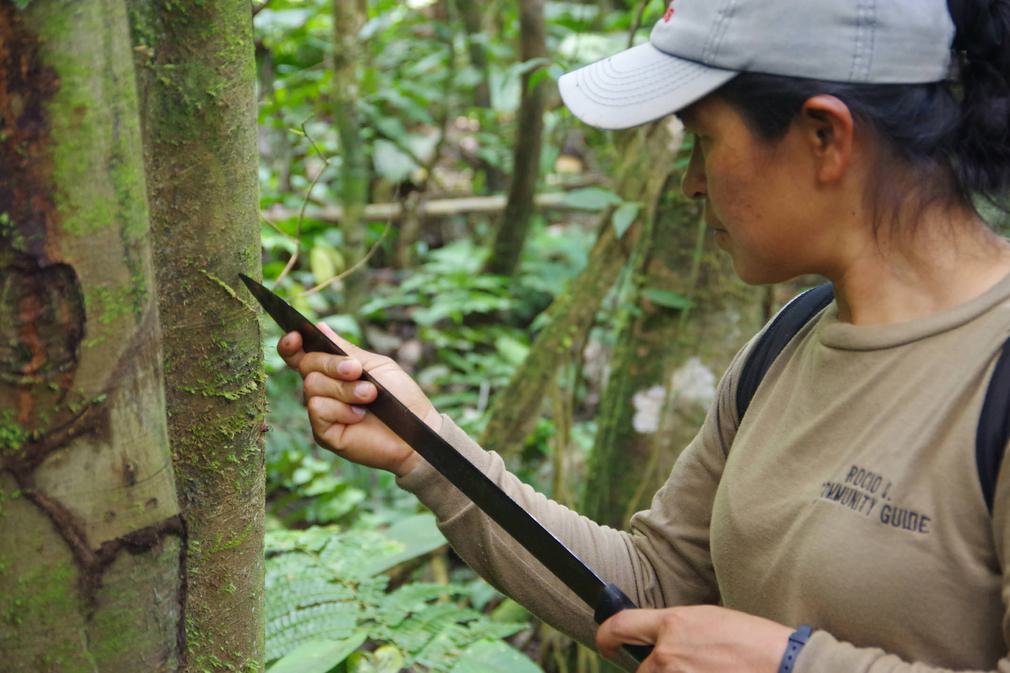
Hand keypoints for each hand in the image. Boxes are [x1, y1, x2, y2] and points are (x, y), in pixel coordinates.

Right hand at [277, 324, 440, 476]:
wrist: (416, 428)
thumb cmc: (401, 396)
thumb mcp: (375, 365)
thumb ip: (346, 349)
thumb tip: (320, 327)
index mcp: (333, 371)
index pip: (301, 356)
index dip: (292, 345)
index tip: (296, 336)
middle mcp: (323, 390)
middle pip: (307, 365)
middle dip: (332, 365)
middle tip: (357, 371)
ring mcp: (322, 412)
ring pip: (312, 386)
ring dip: (344, 389)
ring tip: (369, 396)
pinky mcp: (323, 433)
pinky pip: (318, 409)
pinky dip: (341, 409)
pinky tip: (359, 416)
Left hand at [596, 605, 792, 672]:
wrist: (785, 666)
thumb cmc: (756, 642)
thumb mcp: (712, 621)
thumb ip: (679, 630)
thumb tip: (662, 641)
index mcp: (674, 624)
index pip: (621, 625)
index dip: (606, 635)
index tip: (605, 642)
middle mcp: (668, 652)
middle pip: (643, 669)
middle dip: (658, 672)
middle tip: (689, 669)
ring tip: (707, 672)